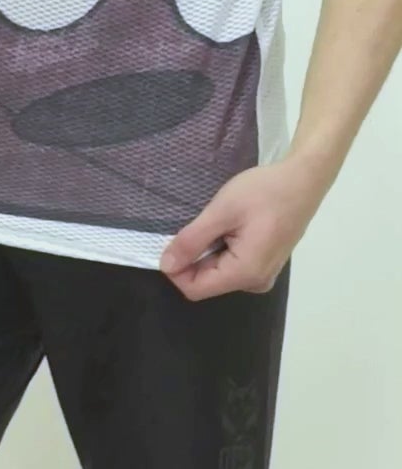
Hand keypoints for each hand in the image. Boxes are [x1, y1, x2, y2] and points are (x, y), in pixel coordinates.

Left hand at [158, 157, 326, 298]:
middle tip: (197, 223)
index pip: (195, 289)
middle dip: (192, 257)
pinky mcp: (266, 263)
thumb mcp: (221, 212)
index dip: (176, 269)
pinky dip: (222, 248)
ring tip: (217, 222)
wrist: (303, 180)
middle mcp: (256, 282)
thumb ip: (192, 241)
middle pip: (207, 282)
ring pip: (219, 272)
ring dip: (208, 250)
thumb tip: (165, 266)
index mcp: (245, 274)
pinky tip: (230, 225)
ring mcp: (263, 274)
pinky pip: (233, 265)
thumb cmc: (264, 192)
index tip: (172, 240)